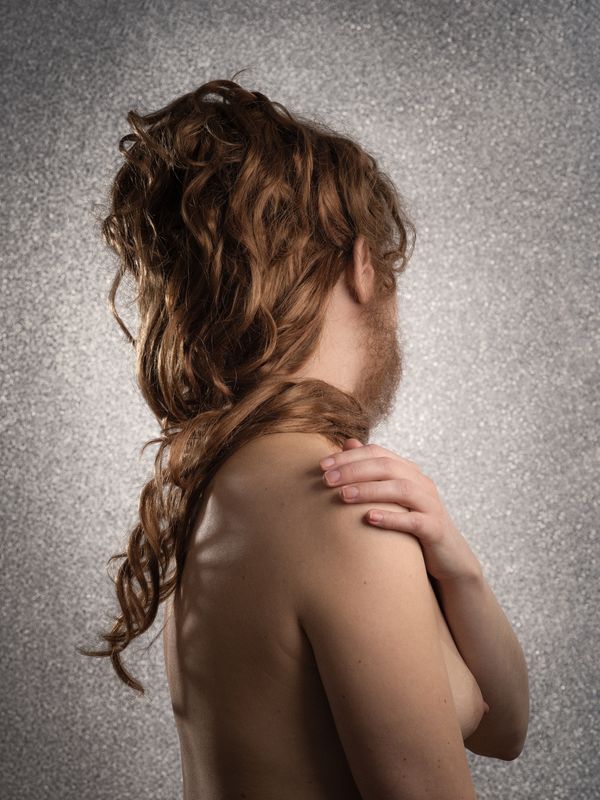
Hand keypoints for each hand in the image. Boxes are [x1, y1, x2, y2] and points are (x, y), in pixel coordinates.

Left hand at [319, 438, 482, 582]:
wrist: (447, 555)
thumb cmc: (411, 522)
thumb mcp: (390, 495)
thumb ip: (372, 469)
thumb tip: (348, 444)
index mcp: (408, 471)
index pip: (377, 453)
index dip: (349, 456)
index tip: (322, 466)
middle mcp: (421, 483)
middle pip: (387, 467)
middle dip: (354, 470)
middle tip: (327, 480)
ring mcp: (431, 505)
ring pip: (401, 489)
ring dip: (370, 490)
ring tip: (343, 496)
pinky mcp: (435, 529)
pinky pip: (414, 521)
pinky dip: (392, 518)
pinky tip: (370, 519)